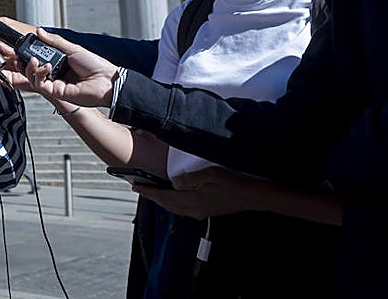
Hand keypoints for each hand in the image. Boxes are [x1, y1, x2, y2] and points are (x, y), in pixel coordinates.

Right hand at [0, 29, 118, 107]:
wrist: (108, 81)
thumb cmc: (95, 66)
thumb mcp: (71, 48)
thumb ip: (53, 41)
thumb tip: (37, 30)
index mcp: (48, 62)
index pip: (23, 56)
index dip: (8, 50)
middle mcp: (45, 72)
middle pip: (15, 67)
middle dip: (0, 59)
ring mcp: (47, 82)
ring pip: (22, 75)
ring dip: (19, 64)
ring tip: (23, 57)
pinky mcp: (52, 91)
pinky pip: (37, 82)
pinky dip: (36, 72)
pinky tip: (42, 65)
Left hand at [134, 165, 260, 218]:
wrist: (252, 196)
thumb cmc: (232, 183)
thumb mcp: (209, 175)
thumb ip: (189, 179)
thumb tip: (174, 183)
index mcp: (192, 201)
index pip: (163, 197)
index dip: (148, 192)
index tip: (135, 186)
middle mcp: (193, 210)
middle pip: (166, 204)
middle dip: (152, 196)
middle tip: (139, 187)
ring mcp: (200, 212)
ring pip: (174, 207)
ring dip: (161, 199)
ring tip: (152, 190)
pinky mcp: (205, 211)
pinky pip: (182, 208)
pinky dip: (172, 201)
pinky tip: (172, 195)